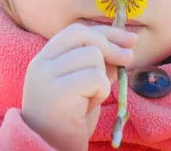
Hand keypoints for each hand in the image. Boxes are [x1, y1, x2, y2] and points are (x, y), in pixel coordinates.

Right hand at [21, 23, 136, 150]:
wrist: (52, 149)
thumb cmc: (70, 119)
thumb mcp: (87, 85)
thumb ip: (99, 63)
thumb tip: (125, 45)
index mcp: (45, 58)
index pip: (77, 31)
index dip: (106, 32)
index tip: (130, 40)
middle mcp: (41, 64)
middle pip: (85, 36)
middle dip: (111, 47)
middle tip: (127, 61)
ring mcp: (46, 77)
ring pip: (92, 56)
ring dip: (103, 77)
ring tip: (92, 96)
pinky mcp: (57, 93)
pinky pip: (95, 77)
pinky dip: (101, 90)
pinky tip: (91, 105)